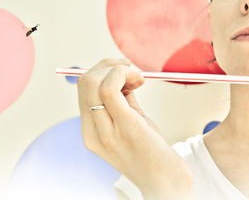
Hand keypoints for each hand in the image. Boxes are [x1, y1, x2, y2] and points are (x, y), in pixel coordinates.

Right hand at [77, 59, 192, 198]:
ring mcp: (107, 132)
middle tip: (132, 70)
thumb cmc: (150, 152)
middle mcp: (93, 132)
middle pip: (85, 82)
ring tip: (138, 77)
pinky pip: (110, 90)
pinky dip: (124, 75)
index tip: (125, 72)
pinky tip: (140, 81)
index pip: (83, 89)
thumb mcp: (129, 123)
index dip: (102, 71)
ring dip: (118, 68)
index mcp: (90, 132)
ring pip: (94, 82)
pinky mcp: (126, 128)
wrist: (166, 182)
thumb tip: (121, 73)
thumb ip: (121, 101)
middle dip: (108, 65)